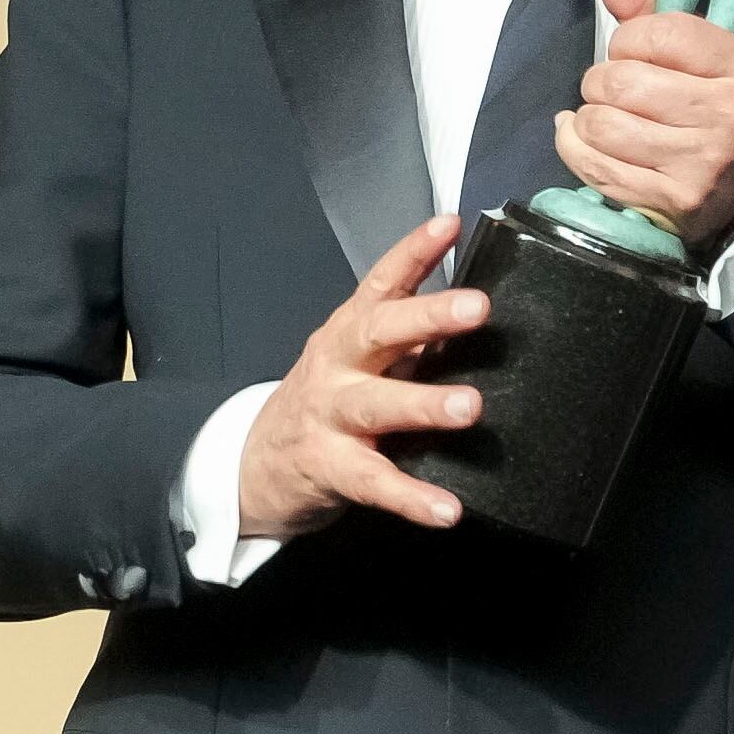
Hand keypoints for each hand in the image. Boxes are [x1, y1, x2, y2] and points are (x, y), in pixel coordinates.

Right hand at [239, 215, 485, 537]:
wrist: (255, 465)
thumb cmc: (327, 402)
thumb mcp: (359, 359)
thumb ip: (409, 337)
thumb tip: (478, 310)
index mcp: (349, 333)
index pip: (381, 283)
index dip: (413, 251)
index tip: (450, 223)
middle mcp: (336, 366)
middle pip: (378, 333)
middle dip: (427, 316)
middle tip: (478, 307)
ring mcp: (329, 417)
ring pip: (375, 405)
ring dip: (423, 404)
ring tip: (470, 407)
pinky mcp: (329, 469)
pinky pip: (374, 483)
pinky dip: (411, 498)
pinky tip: (448, 509)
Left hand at [549, 0, 733, 256]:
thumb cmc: (712, 103)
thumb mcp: (694, 47)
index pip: (656, 32)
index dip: (628, 40)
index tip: (635, 53)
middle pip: (621, 81)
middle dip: (602, 81)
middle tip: (615, 90)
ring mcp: (706, 163)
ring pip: (602, 124)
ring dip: (588, 117)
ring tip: (606, 117)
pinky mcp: (676, 201)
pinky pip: (595, 166)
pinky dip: (575, 147)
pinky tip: (585, 140)